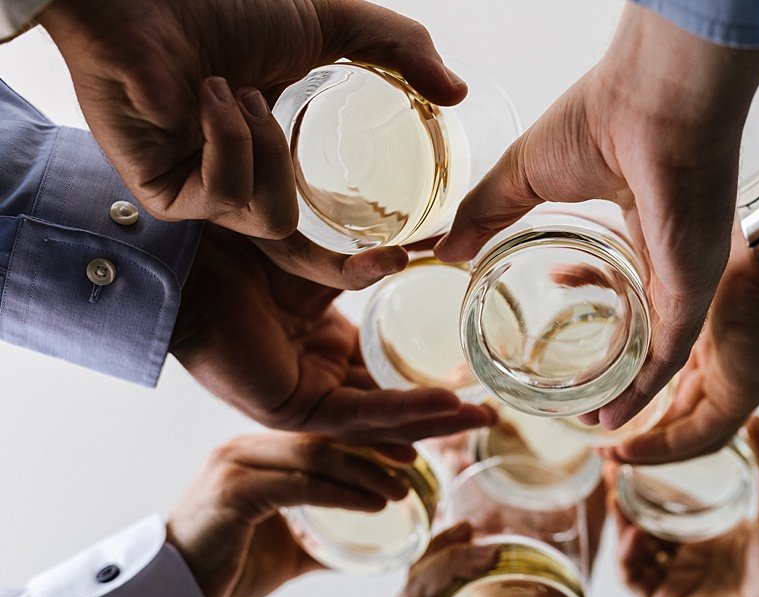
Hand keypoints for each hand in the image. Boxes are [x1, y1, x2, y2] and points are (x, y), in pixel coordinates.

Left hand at [38, 0, 463, 239]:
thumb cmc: (226, 3)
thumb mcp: (333, 25)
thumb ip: (401, 51)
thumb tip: (457, 91)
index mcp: (274, 163)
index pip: (321, 238)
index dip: (363, 262)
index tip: (404, 259)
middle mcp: (238, 187)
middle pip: (301, 263)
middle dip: (347, 270)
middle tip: (388, 260)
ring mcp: (200, 194)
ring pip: (270, 220)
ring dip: (267, 148)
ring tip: (238, 89)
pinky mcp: (163, 194)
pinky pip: (224, 197)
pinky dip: (230, 140)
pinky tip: (212, 94)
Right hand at [167, 433, 413, 596]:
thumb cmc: (225, 571)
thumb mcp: (287, 548)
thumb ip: (322, 542)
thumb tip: (371, 551)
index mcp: (256, 454)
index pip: (321, 434)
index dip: (367, 438)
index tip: (408, 451)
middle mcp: (244, 449)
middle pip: (322, 436)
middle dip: (373, 446)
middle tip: (413, 462)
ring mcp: (236, 466)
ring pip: (315, 455)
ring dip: (364, 470)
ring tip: (400, 488)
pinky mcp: (232, 491)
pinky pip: (299, 485)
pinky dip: (341, 493)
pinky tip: (372, 504)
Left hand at [171, 225, 493, 443]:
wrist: (187, 250)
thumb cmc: (239, 249)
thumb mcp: (319, 266)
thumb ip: (365, 270)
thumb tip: (424, 248)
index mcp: (320, 348)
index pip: (381, 381)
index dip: (424, 389)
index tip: (469, 388)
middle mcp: (313, 378)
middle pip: (385, 410)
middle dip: (437, 417)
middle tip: (488, 416)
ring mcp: (300, 397)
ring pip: (374, 421)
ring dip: (427, 421)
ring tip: (475, 418)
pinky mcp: (287, 408)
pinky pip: (354, 416)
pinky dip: (398, 413)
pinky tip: (438, 407)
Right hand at [435, 4, 758, 428]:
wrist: (656, 98)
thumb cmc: (603, 117)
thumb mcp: (528, 175)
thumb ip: (488, 214)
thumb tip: (447, 251)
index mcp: (638, 222)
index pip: (623, 283)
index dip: (598, 320)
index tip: (564, 350)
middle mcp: (669, 254)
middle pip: (643, 324)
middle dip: (616, 366)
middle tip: (581, 400)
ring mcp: (685, 274)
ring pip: (658, 348)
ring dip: (628, 387)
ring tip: (596, 420)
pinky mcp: (693, 287)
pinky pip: (669, 351)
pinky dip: (643, 386)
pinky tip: (616, 414)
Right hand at [616, 418, 758, 596]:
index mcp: (720, 533)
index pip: (678, 498)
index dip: (659, 473)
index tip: (644, 447)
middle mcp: (695, 555)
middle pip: (650, 518)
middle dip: (630, 491)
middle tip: (614, 462)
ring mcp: (677, 580)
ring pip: (636, 544)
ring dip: (623, 519)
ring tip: (614, 490)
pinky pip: (635, 576)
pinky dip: (628, 553)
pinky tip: (631, 532)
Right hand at [617, 230, 758, 463]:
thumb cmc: (729, 246)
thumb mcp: (659, 275)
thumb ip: (620, 282)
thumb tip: (558, 275)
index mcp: (707, 339)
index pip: (670, 383)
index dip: (634, 396)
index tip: (597, 401)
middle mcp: (722, 366)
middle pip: (678, 413)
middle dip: (638, 430)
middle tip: (595, 432)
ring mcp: (735, 383)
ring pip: (688, 431)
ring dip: (648, 448)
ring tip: (609, 456)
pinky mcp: (742, 395)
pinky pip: (699, 434)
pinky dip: (664, 446)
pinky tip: (630, 450)